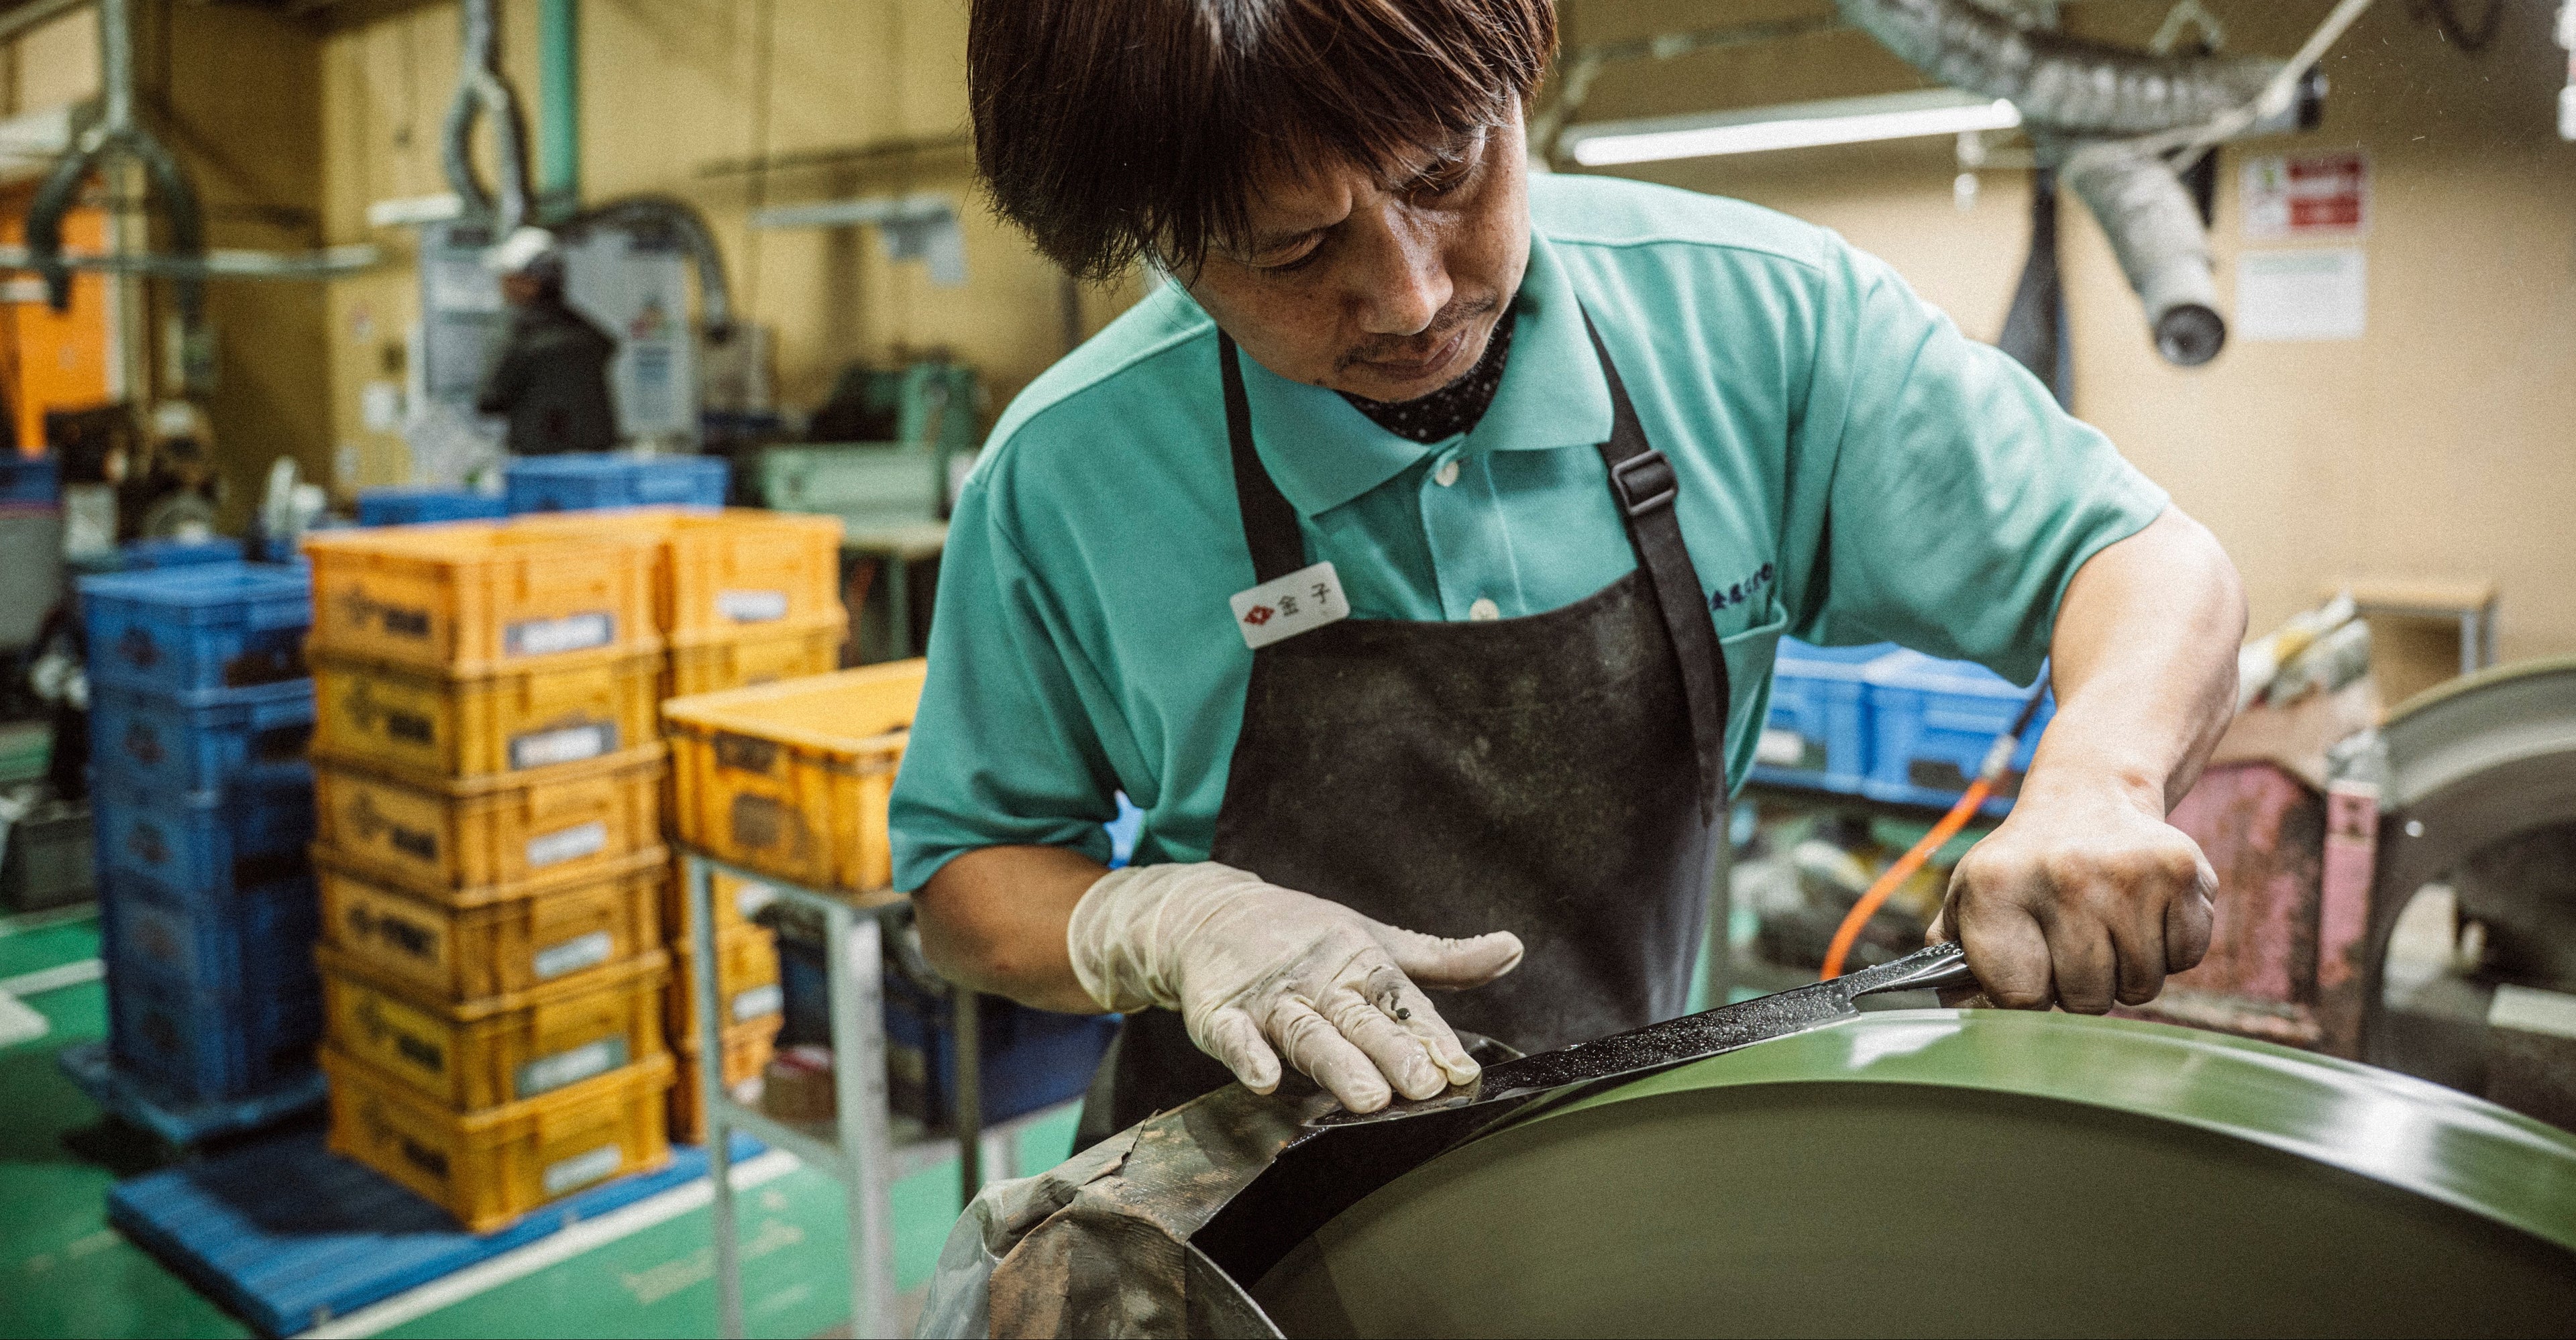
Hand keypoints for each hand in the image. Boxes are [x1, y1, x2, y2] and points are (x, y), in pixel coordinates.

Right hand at [1066, 862, 1523, 1111]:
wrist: (1208, 917)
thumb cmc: (1304, 939)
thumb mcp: (1376, 941)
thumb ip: (1443, 959)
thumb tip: (1513, 949)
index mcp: (1361, 964)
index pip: (1401, 1000)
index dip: (1432, 1036)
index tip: (1462, 1070)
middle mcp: (1319, 982)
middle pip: (1360, 1020)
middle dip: (1393, 1051)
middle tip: (1425, 1084)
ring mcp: (1269, 1000)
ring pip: (1307, 1034)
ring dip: (1336, 1064)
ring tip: (1367, 1096)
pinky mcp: (1221, 1015)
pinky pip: (1234, 1037)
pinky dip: (1247, 1056)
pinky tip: (1263, 1079)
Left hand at [1929, 779, 2214, 1013]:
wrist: (2085, 797)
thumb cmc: (2023, 866)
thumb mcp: (1969, 898)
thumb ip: (1952, 959)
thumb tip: (1957, 1009)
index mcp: (1997, 885)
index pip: (2018, 997)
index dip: (2028, 996)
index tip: (2030, 973)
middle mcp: (2062, 874)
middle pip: (2085, 998)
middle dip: (2079, 987)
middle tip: (2072, 944)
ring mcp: (2126, 873)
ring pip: (2140, 985)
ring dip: (2125, 971)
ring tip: (2104, 926)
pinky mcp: (2180, 872)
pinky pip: (2184, 958)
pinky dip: (2168, 950)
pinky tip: (2141, 911)